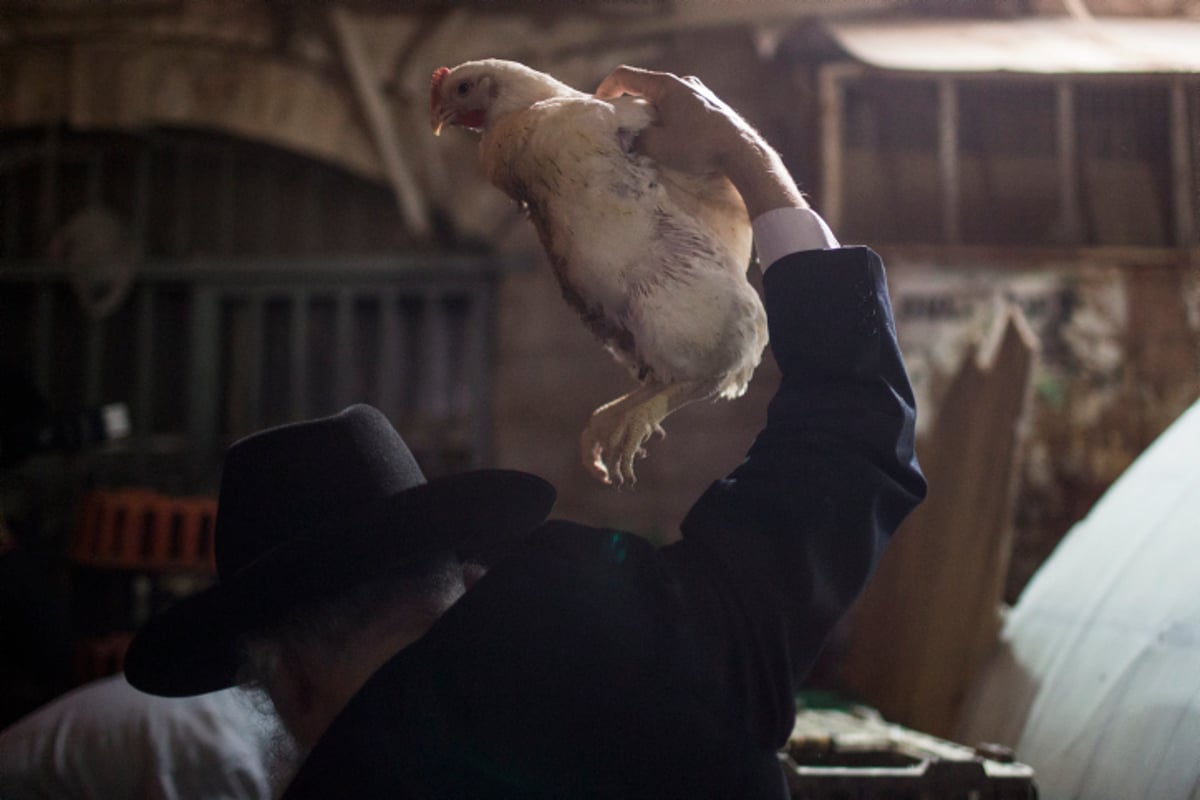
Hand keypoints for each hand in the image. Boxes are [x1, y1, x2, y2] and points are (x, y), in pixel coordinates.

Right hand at [594, 66, 806, 216]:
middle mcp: (683, 82)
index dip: (606, 88)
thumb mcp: (659, 146)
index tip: (598, 105)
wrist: (741, 152)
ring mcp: (699, 93)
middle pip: (646, 89)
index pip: (626, 76)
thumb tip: (629, 140)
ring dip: (651, 116)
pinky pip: (681, 109)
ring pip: (664, 100)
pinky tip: (672, 141)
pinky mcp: (710, 106)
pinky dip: (669, 120)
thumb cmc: (698, 146)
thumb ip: (637, 140)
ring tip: (648, 139)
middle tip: (622, 128)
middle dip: (630, 107)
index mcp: (666, 85)